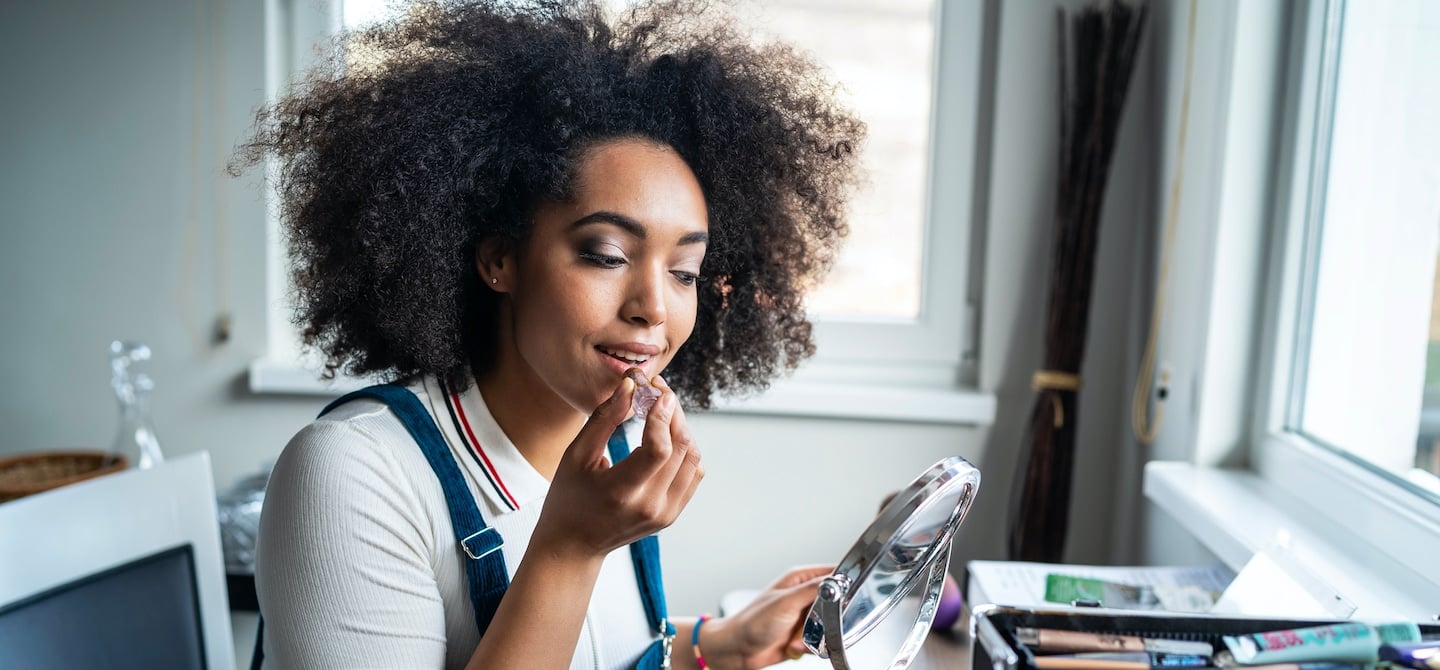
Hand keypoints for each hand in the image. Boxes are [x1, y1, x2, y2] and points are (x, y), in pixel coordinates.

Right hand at [530, 374, 704, 560]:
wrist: (574, 545)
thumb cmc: (568, 498)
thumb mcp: (576, 455)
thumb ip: (604, 418)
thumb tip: (630, 385)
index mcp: (621, 492)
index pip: (659, 449)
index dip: (662, 415)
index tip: (655, 390)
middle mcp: (650, 506)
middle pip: (682, 448)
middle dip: (673, 411)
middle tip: (657, 391)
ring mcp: (665, 513)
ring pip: (693, 458)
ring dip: (682, 428)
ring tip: (660, 411)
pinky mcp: (672, 514)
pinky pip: (693, 473)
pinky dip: (686, 449)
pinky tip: (666, 436)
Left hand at [701, 565, 833, 668]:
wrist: (738, 649)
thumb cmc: (752, 622)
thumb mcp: (786, 602)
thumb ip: (813, 590)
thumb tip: (838, 582)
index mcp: (799, 579)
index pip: (833, 574)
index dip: (844, 585)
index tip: (847, 598)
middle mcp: (803, 595)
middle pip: (837, 604)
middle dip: (827, 620)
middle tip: (813, 624)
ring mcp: (804, 616)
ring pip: (830, 626)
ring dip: (816, 636)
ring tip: (797, 637)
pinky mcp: (803, 634)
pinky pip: (821, 641)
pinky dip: (810, 647)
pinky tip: (794, 646)